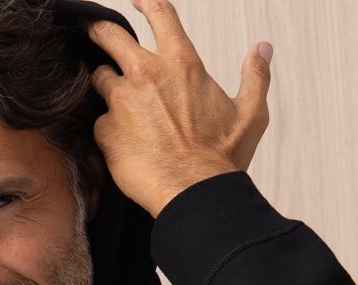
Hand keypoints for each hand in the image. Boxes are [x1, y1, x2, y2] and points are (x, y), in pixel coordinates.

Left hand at [85, 0, 272, 217]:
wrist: (194, 192)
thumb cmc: (221, 157)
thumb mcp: (250, 113)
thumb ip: (256, 76)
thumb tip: (262, 49)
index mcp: (182, 63)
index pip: (161, 15)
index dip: (146, 3)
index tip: (137, 2)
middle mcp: (147, 74)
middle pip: (110, 37)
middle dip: (99, 33)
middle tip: (94, 35)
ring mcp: (122, 101)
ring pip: (99, 79)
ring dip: (104, 87)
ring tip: (116, 105)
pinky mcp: (106, 131)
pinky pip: (99, 123)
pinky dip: (106, 129)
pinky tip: (119, 143)